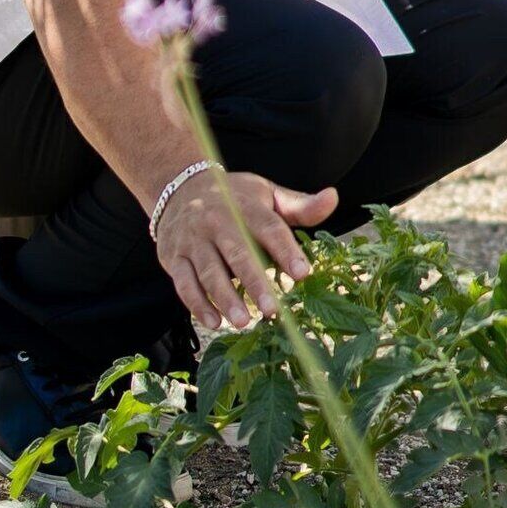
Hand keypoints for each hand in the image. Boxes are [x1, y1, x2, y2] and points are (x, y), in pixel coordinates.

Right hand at [153, 168, 336, 331]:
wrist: (178, 186)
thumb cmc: (233, 197)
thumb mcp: (266, 194)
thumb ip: (299, 205)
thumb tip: (333, 198)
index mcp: (245, 206)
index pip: (268, 227)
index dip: (286, 250)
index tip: (303, 273)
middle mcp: (216, 221)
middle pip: (237, 252)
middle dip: (254, 281)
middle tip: (272, 308)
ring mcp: (193, 240)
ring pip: (208, 271)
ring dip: (224, 297)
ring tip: (242, 321)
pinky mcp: (174, 257)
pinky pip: (183, 283)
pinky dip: (197, 304)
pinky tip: (214, 321)